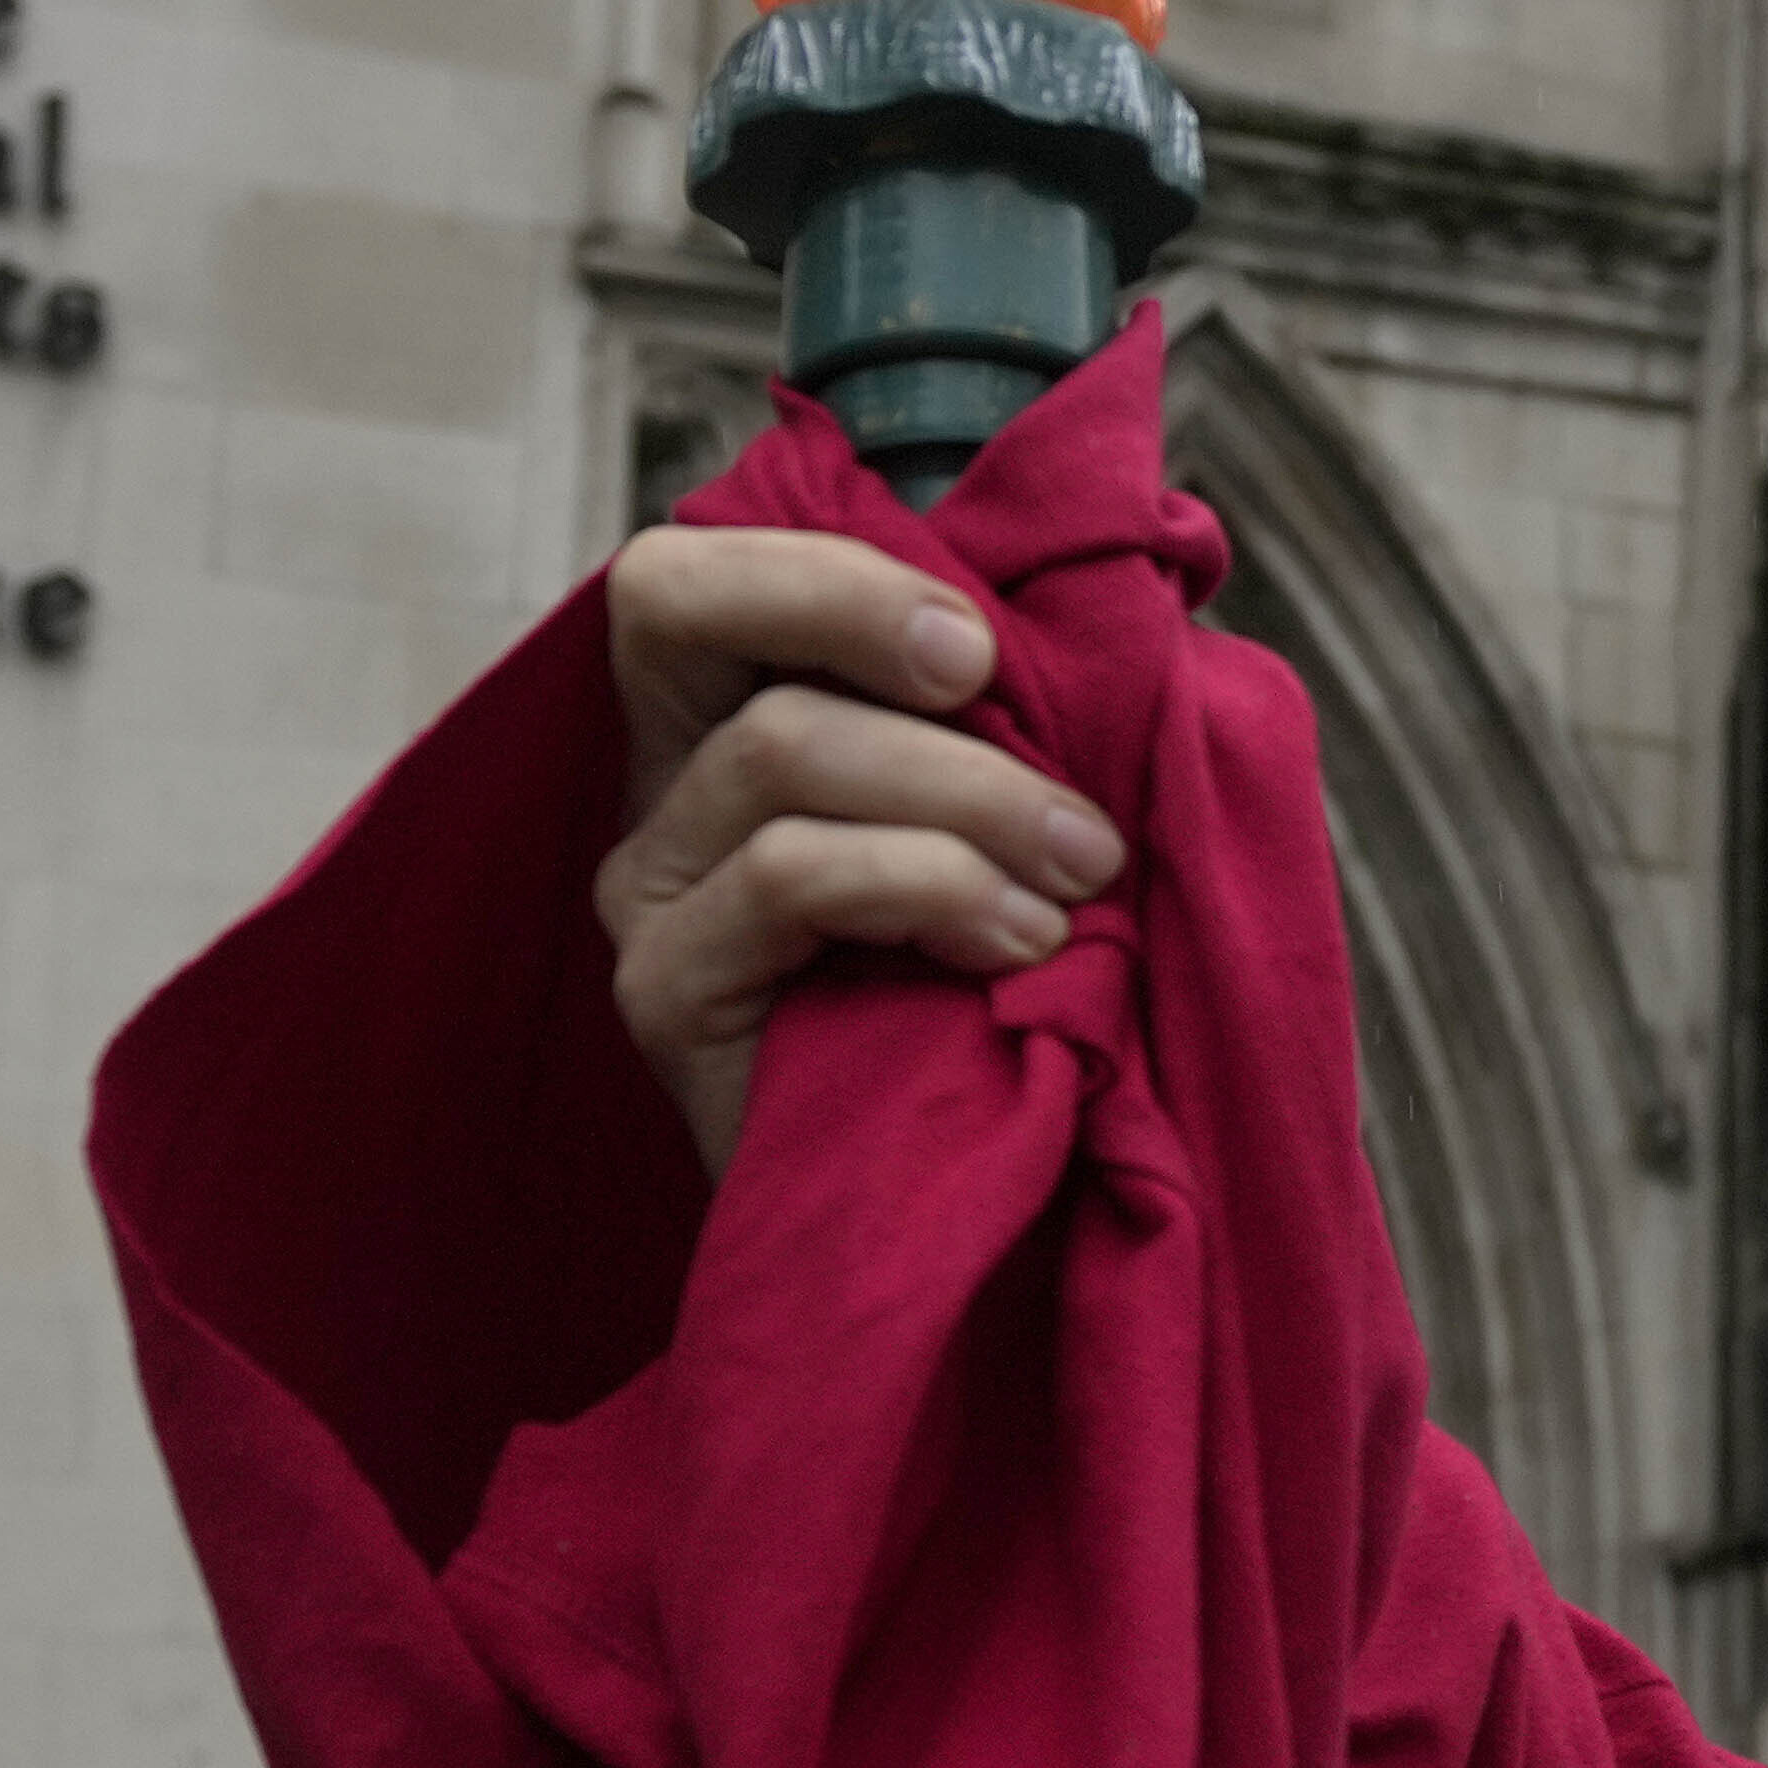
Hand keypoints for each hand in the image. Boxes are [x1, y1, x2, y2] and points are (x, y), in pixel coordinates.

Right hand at [594, 524, 1122, 1172]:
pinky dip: (929, 885)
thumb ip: (1018, 707)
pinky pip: (790, 874)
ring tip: (1076, 875)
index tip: (980, 643)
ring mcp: (653, 891)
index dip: (824, 568)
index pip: (697, 575)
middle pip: (674, 603)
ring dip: (964, 794)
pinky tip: (1018, 944)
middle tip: (1003, 690)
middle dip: (858, 614)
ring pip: (780, 747)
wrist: (996, 1199)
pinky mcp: (664, 989)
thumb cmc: (1021, 988)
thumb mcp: (1020, 817)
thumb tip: (1113, 595)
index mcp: (732, 718)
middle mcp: (664, 791)